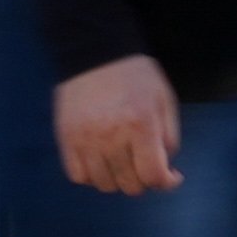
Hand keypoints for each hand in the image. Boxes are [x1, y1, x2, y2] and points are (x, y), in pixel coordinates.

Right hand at [55, 54, 181, 195]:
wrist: (95, 51)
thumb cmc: (135, 75)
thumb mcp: (164, 99)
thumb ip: (170, 136)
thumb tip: (166, 168)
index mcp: (140, 125)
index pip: (153, 176)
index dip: (166, 183)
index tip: (170, 176)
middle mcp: (111, 137)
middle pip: (129, 185)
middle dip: (144, 180)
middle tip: (145, 164)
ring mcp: (85, 140)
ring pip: (104, 185)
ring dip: (118, 180)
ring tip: (123, 163)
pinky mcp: (66, 138)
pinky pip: (78, 176)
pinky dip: (92, 176)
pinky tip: (101, 163)